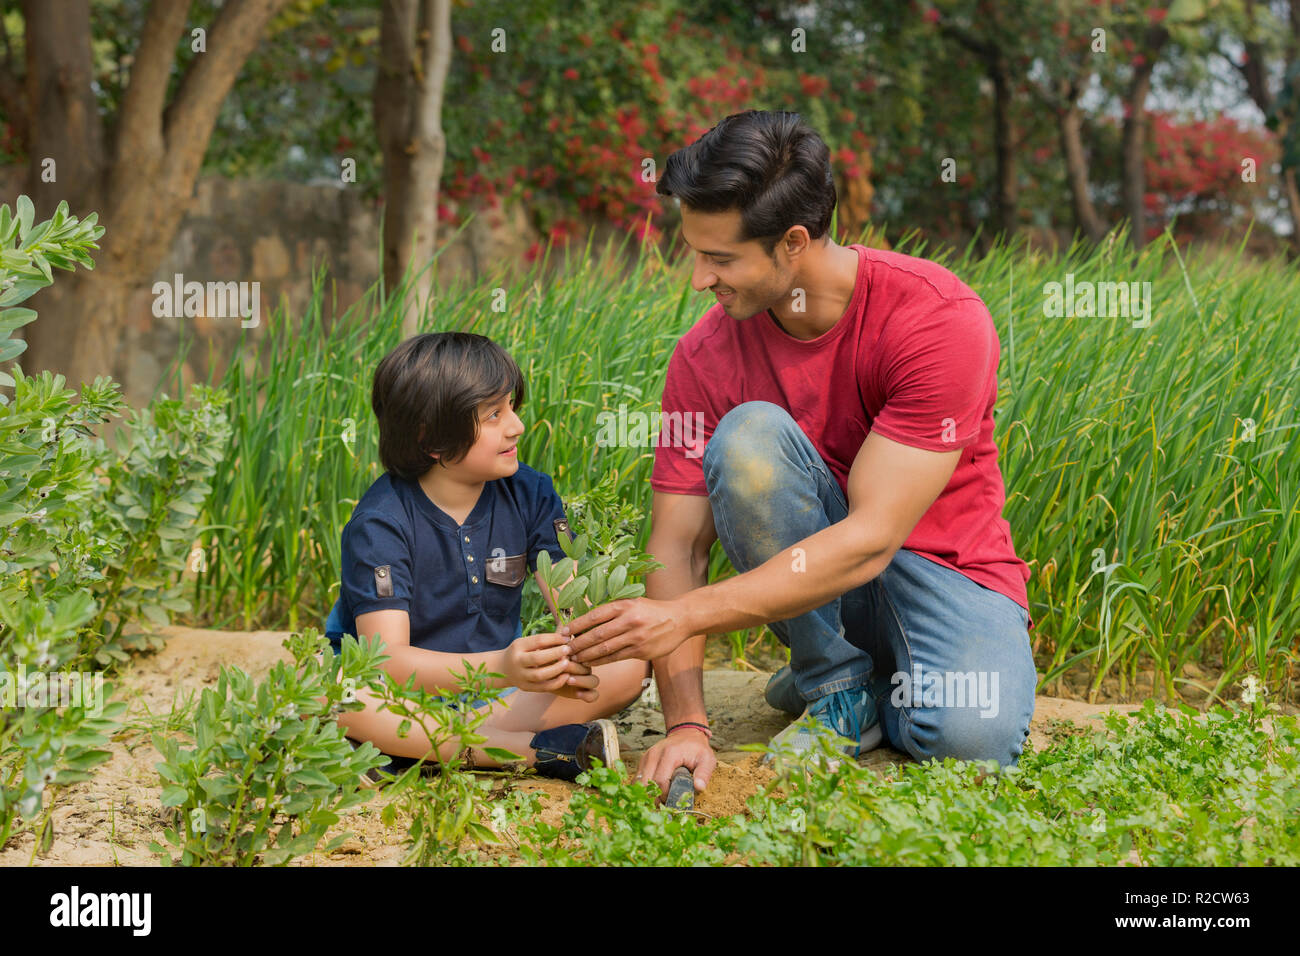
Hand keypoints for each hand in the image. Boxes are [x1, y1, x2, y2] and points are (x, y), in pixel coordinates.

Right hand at [502, 631, 598, 694]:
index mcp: (518, 646)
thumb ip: (542, 641)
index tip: (566, 638)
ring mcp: (520, 676)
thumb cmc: (520, 652)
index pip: (538, 641)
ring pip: (540, 675)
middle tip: (568, 650)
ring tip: (567, 662)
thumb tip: (566, 637)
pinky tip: (566, 676)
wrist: (502, 669)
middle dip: (555, 653)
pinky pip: (543, 687)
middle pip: (537, 658)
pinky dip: (556, 683)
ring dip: (556, 669)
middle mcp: (517, 661)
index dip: (554, 639)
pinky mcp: (526, 687)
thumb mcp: (525, 642)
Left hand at [561, 597, 690, 666]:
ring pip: (604, 648)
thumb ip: (613, 609)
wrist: (679, 619)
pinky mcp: (641, 651)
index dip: (576, 625)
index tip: (563, 632)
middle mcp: (628, 620)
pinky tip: (591, 663)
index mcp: (624, 605)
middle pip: (596, 634)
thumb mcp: (633, 602)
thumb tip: (586, 619)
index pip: (594, 616)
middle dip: (577, 643)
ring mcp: (635, 637)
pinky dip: (601, 661)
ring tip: (574, 658)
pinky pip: (616, 657)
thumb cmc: (651, 610)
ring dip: (586, 655)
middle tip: (564, 650)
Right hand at [636, 728, 715, 802]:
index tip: (674, 800)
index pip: (660, 781)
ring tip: (659, 799)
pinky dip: (643, 789)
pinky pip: (637, 779)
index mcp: (669, 754)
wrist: (686, 735)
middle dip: (654, 797)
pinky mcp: (643, 760)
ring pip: (638, 782)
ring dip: (647, 794)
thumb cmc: (697, 749)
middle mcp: (654, 754)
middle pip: (646, 783)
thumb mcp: (706, 759)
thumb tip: (699, 788)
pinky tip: (653, 793)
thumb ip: (704, 773)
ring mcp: (647, 757)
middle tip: (665, 804)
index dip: (666, 795)